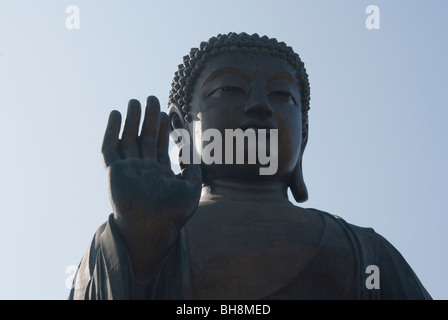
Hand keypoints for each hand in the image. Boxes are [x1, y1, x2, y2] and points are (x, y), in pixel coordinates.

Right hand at [101, 96, 201, 278]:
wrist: (152, 228)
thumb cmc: (173, 213)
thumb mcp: (192, 187)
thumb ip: (193, 167)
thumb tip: (192, 150)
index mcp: (159, 173)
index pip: (160, 145)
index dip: (164, 127)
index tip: (168, 111)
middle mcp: (142, 169)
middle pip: (144, 137)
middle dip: (149, 118)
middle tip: (153, 98)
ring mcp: (127, 170)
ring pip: (127, 138)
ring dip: (131, 120)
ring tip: (135, 101)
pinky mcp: (113, 171)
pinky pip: (109, 148)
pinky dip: (111, 130)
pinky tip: (116, 114)